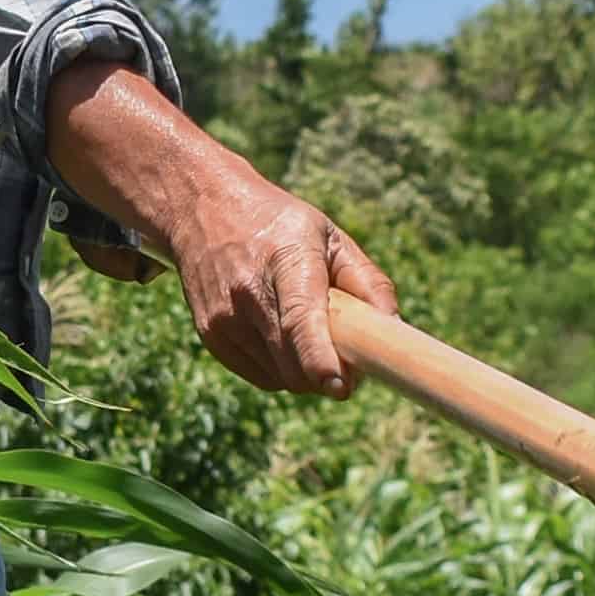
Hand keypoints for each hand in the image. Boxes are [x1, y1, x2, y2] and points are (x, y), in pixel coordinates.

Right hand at [43, 63, 400, 398]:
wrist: (200, 209)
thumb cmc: (278, 225)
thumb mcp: (328, 236)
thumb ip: (366, 281)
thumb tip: (394, 329)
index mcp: (286, 259)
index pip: (300, 318)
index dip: (320, 358)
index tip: (341, 386)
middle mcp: (249, 291)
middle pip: (293, 362)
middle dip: (329, 374)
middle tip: (350, 362)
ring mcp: (224, 317)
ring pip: (281, 377)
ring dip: (307, 374)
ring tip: (311, 336)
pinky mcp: (211, 335)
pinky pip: (262, 377)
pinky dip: (282, 371)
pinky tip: (284, 339)